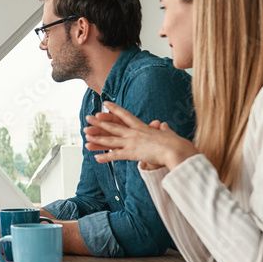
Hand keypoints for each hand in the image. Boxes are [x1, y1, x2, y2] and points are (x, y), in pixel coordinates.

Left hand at [83, 101, 197, 170]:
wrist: (176, 150)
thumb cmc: (176, 143)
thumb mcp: (168, 133)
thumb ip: (164, 129)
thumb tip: (163, 125)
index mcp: (142, 127)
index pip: (125, 115)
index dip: (115, 109)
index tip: (106, 103)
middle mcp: (134, 133)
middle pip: (113, 126)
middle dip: (99, 122)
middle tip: (88, 117)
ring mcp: (132, 142)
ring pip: (110, 139)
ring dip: (97, 137)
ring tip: (86, 135)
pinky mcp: (132, 153)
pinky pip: (115, 155)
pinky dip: (106, 157)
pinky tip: (96, 158)